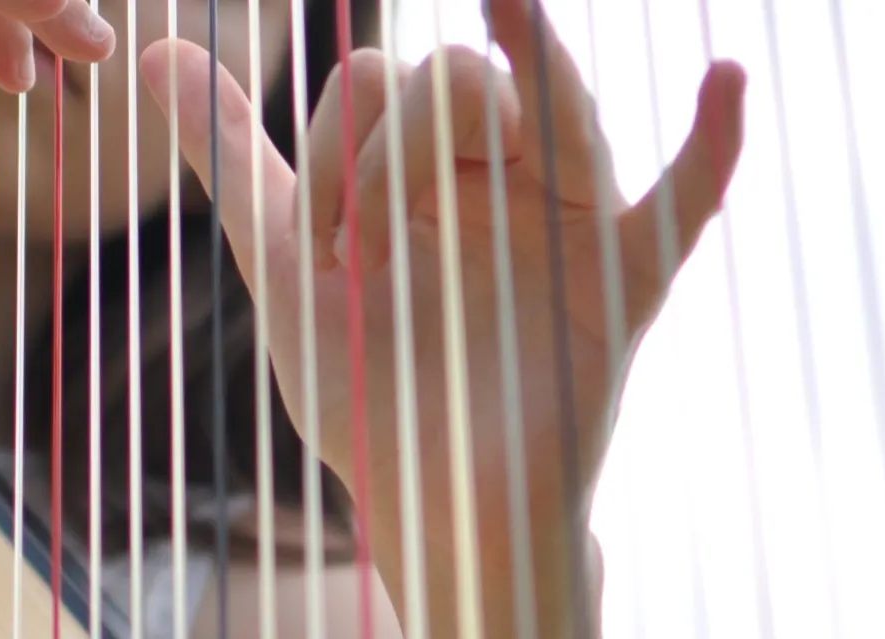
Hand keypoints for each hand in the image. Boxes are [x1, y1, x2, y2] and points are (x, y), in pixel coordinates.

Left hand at [142, 0, 741, 499]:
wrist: (432, 497)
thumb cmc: (366, 381)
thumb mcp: (287, 260)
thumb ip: (231, 157)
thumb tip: (156, 53)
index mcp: (420, 159)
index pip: (375, 83)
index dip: (335, 145)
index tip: (326, 236)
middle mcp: (498, 170)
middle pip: (459, 81)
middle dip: (402, 140)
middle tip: (373, 244)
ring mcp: (566, 218)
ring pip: (553, 112)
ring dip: (524, 71)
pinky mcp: (621, 280)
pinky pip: (686, 199)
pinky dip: (716, 140)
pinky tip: (729, 76)